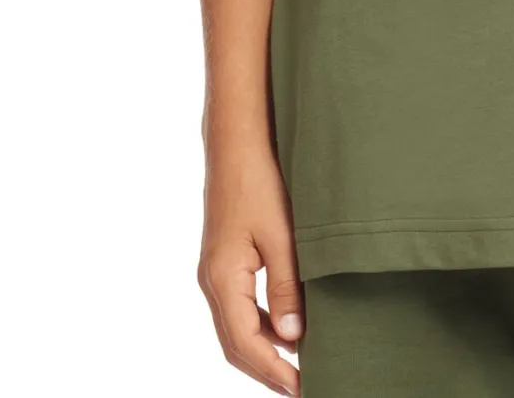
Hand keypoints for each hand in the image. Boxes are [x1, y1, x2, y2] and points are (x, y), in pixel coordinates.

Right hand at [196, 144, 304, 393]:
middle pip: (235, 343)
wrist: (238, 142)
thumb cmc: (260, 181)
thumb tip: (292, 337)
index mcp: (222, 278)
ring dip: (265, 348)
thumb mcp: (281, 235)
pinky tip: (287, 326)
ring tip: (298, 364)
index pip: (245, 343)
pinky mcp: (225, 260)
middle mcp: (212, 280)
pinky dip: (262, 324)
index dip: (273, 370)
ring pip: (237, 326)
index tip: (300, 388)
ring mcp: (216, 271)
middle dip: (266, 368)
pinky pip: (240, 306)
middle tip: (301, 386)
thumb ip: (287, 287)